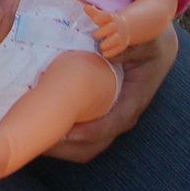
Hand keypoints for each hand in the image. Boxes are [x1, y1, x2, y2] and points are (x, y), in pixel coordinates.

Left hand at [45, 26, 176, 161]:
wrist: (155, 51)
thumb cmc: (149, 46)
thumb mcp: (145, 42)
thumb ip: (128, 47)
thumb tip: (105, 51)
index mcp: (134, 100)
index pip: (115, 123)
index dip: (92, 131)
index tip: (70, 134)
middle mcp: (122, 116)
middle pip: (95, 143)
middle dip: (68, 148)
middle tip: (40, 141)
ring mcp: (110, 119)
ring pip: (86, 146)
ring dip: (61, 148)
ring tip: (35, 141)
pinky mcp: (100, 117)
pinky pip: (81, 137)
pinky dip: (62, 138)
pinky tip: (41, 129)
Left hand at [84, 3, 129, 57]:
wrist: (124, 29)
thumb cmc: (107, 22)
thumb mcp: (101, 16)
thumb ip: (93, 12)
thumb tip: (85, 7)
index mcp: (111, 18)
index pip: (107, 15)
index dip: (102, 16)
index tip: (95, 19)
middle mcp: (116, 26)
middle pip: (111, 28)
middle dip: (104, 31)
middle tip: (95, 35)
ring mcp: (120, 36)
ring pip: (116, 39)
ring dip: (109, 43)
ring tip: (101, 46)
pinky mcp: (121, 45)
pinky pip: (118, 49)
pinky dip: (112, 52)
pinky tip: (104, 53)